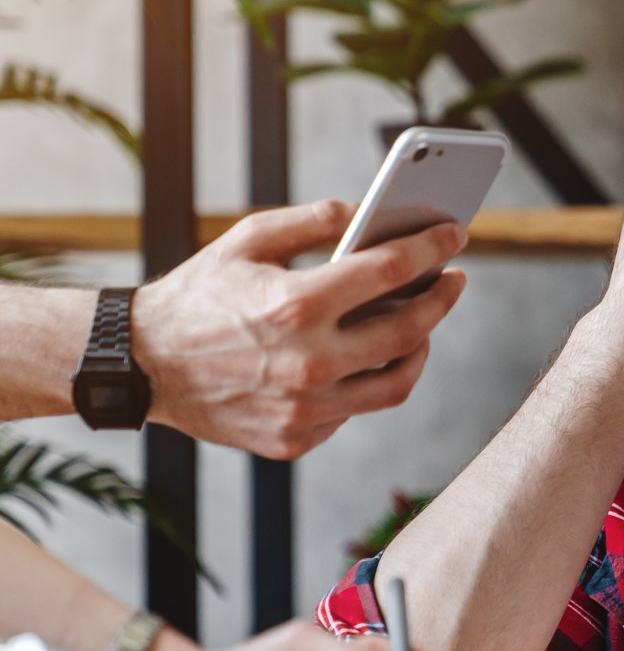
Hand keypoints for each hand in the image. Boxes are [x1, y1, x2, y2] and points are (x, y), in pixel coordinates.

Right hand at [134, 200, 467, 458]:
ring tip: (421, 324)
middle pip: (409, 332)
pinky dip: (366, 380)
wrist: (142, 365)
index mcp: (295, 306)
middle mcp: (307, 362)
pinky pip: (355, 409)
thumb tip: (370, 213)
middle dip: (441, 301)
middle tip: (453, 281)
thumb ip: (314, 219)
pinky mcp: (296, 438)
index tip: (455, 235)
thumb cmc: (197, 295)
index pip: (391, 270)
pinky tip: (365, 356)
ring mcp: (304, 408)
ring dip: (418, 349)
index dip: (432, 248)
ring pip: (396, 383)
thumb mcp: (247, 239)